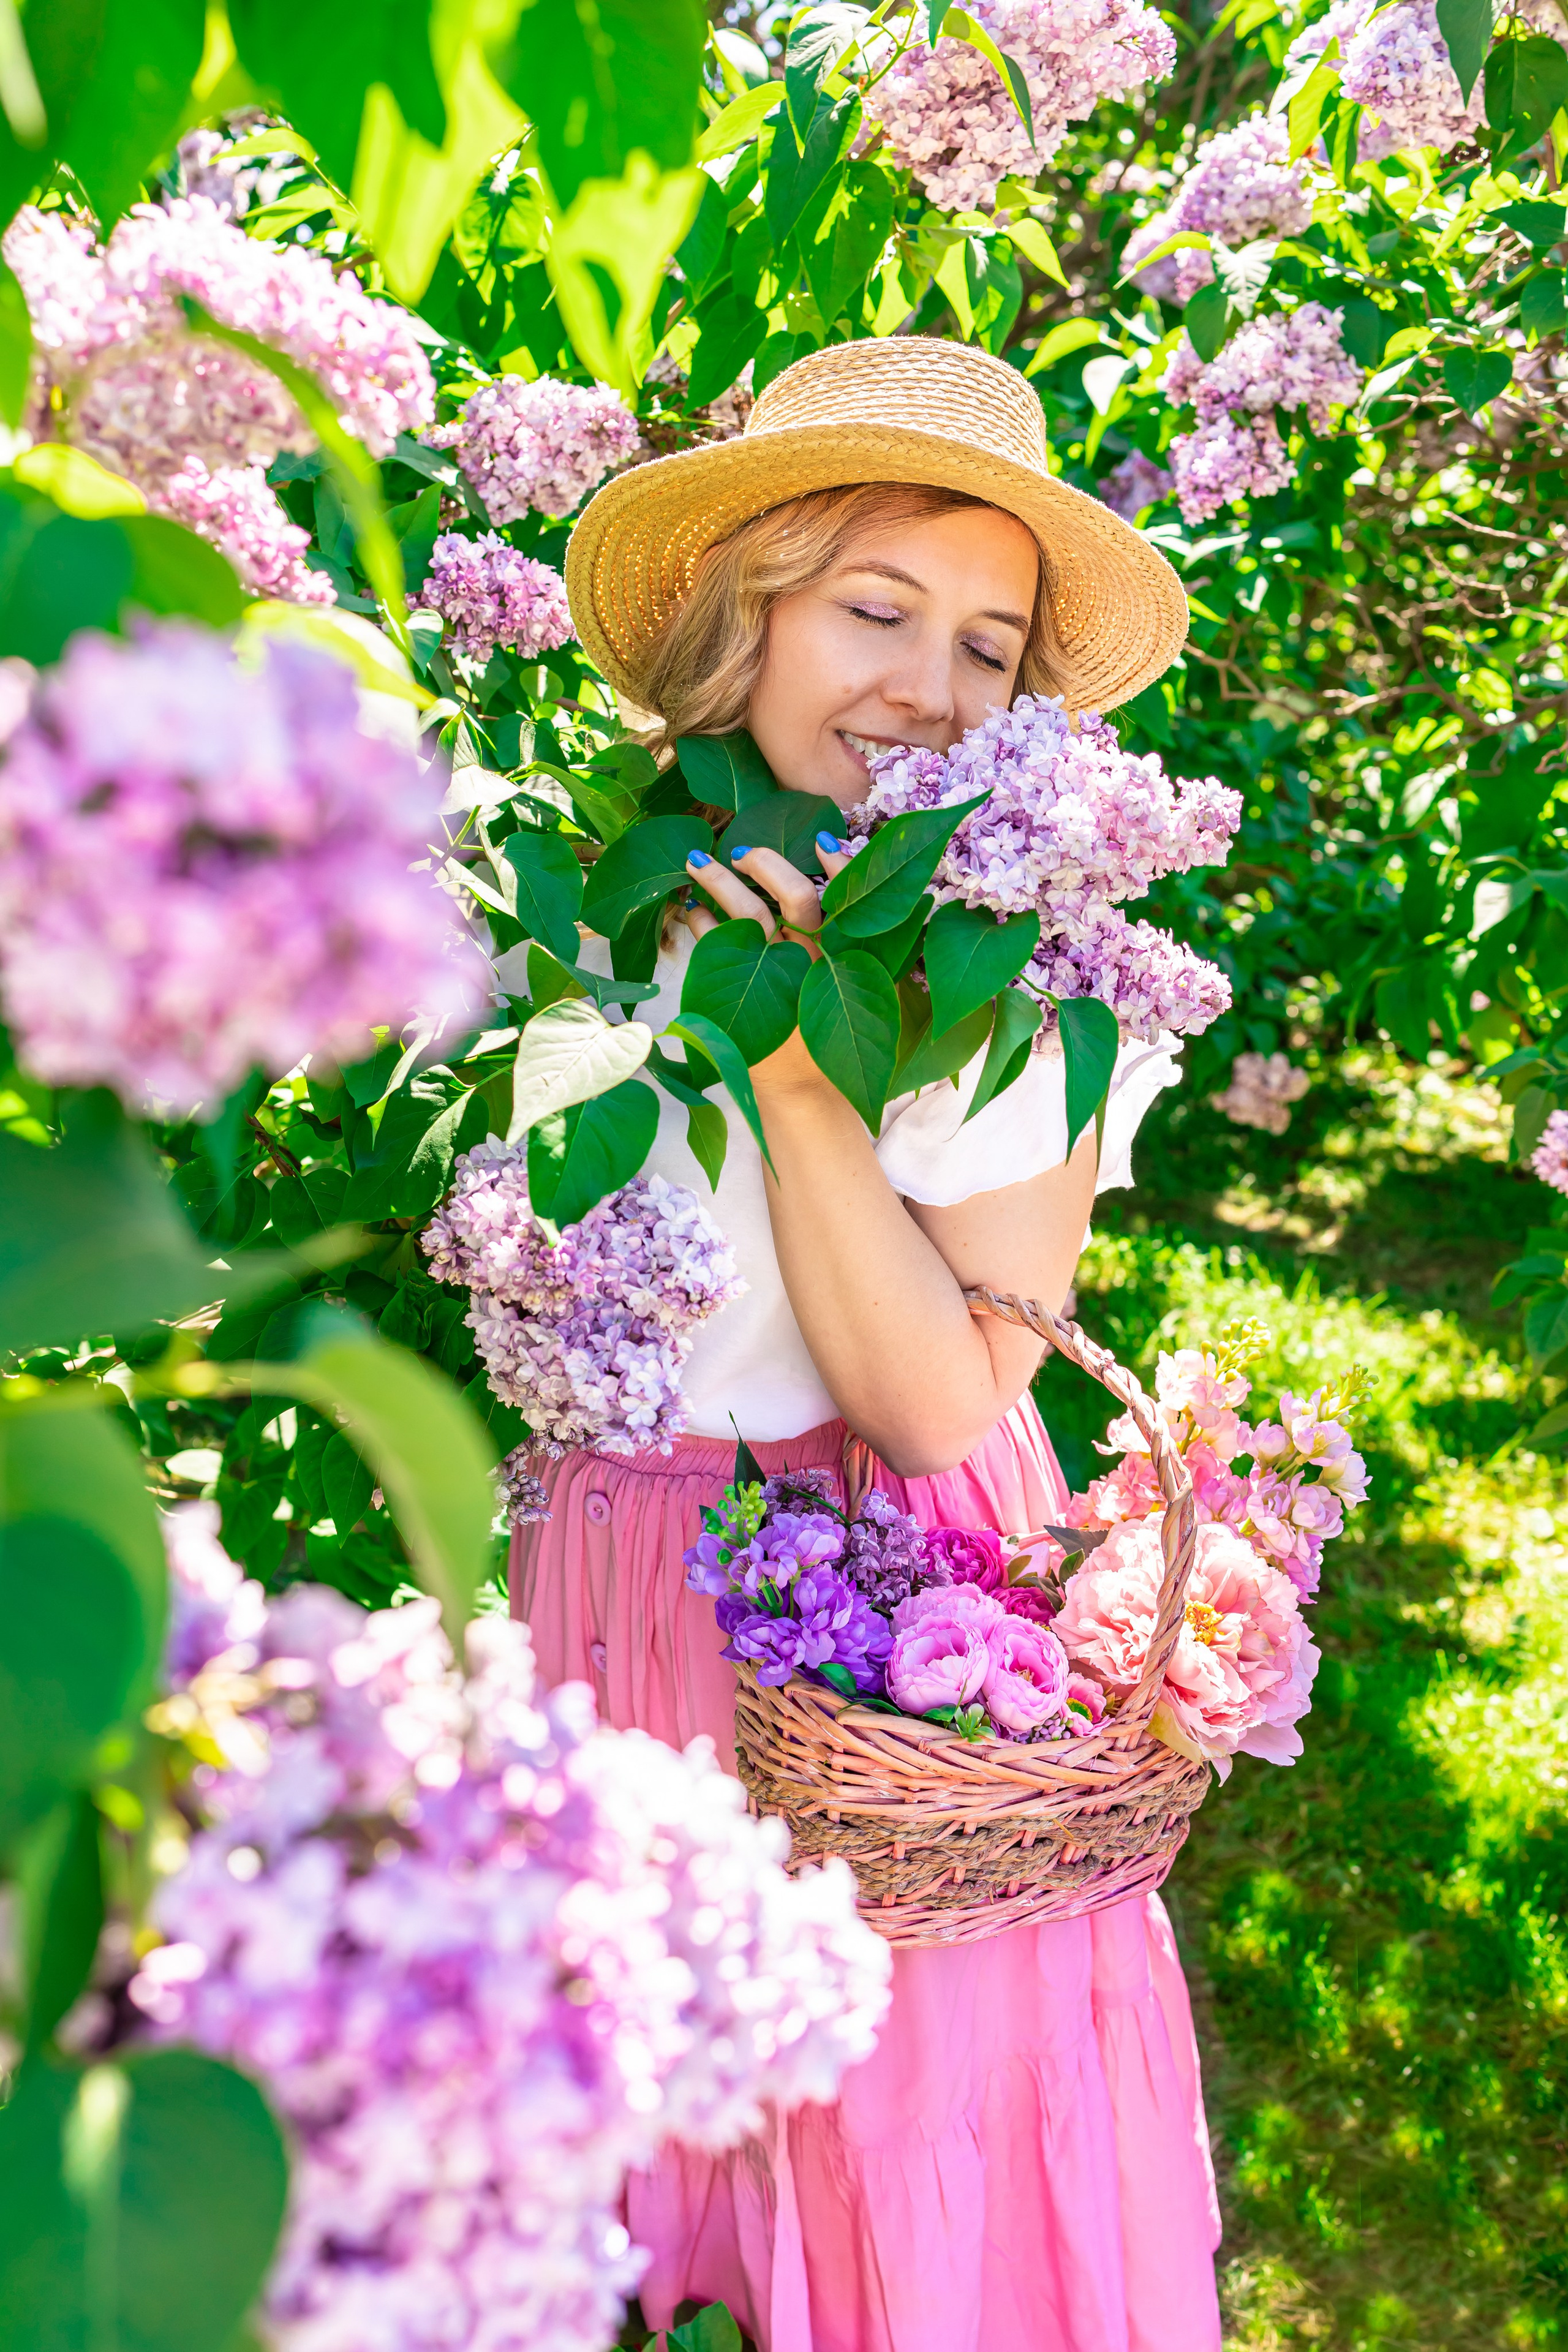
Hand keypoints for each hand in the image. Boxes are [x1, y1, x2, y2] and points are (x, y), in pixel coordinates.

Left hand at [682, 829, 855, 1101]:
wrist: (801, 1091)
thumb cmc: (828, 1033)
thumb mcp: (854, 991)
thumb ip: (846, 945)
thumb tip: (826, 880)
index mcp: (848, 957)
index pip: (850, 899)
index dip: (842, 867)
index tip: (823, 840)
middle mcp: (814, 963)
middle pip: (795, 899)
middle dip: (768, 865)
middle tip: (742, 851)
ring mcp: (777, 978)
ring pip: (747, 916)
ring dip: (717, 881)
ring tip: (695, 861)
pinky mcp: (740, 997)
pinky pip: (712, 945)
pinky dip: (698, 921)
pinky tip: (691, 910)